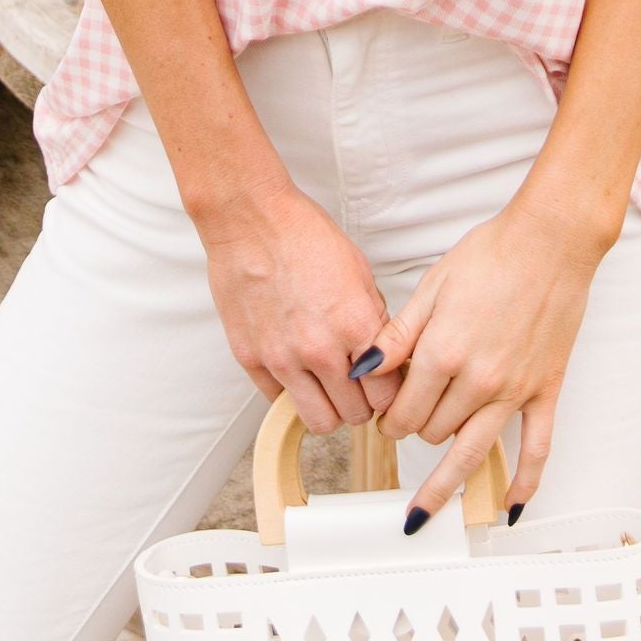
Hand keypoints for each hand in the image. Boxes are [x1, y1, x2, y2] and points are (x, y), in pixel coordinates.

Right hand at [200, 182, 389, 431]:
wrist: (251, 218)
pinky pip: (279, 401)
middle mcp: (320, 349)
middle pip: (356, 414)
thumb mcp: (359, 270)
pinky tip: (295, 369)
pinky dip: (290, 393)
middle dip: (361, 403)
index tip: (383, 385)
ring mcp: (283, 358)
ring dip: (329, 408)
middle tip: (356, 385)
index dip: (389, 391)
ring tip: (326, 386)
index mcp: (355, 324)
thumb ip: (374, 319)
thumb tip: (384, 354)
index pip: (387, 394)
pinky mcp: (251, 359)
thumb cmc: (304, 234)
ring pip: (320, 422)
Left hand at [365, 199, 603, 523]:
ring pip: (471, 454)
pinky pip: (536, 449)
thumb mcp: (432, 286)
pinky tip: (510, 509)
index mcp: (443, 352)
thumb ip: (397, 335)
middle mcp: (478, 380)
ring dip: (444, 483)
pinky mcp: (545, 391)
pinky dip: (524, 485)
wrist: (550, 240)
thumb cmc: (491, 253)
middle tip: (409, 421)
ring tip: (423, 512)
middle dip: (414, 430)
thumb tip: (363, 371)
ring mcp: (514, 391)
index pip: (403, 410)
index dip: (388, 416)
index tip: (385, 414)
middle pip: (432, 432)